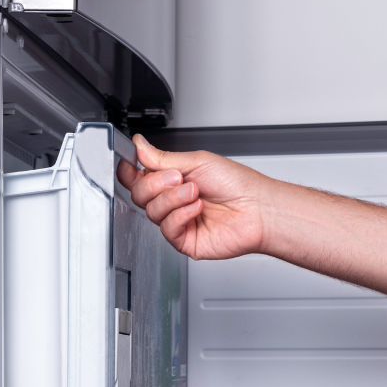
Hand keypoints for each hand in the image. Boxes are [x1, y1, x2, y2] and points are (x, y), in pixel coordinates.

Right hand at [117, 134, 267, 259]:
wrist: (257, 208)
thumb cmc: (237, 184)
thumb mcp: (197, 161)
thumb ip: (163, 157)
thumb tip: (140, 146)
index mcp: (172, 179)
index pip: (138, 176)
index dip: (130, 170)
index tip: (131, 162)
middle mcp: (172, 200)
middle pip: (139, 194)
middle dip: (155, 183)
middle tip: (178, 178)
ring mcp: (177, 220)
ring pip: (151, 211)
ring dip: (173, 198)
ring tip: (195, 192)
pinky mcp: (183, 240)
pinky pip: (167, 229)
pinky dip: (180, 215)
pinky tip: (197, 208)